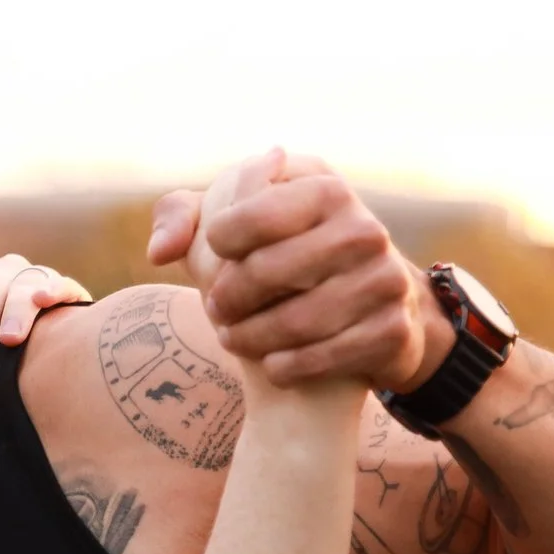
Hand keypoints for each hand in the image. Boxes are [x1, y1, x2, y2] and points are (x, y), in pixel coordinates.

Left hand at [151, 156, 443, 391]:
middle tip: (216, 309)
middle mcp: (364, 229)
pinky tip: (273, 365)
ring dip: (249, 337)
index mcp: (324, 187)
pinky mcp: (393, 330)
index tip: (217, 256)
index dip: (217, 243)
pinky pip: (326, 356)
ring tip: (233, 337)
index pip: (249, 214)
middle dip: (227, 298)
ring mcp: (385, 280)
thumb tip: (161, 252)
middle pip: (265, 271)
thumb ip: (182, 218)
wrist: (368, 304)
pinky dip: (287, 366)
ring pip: (293, 321)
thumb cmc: (281, 253)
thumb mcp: (237, 222)